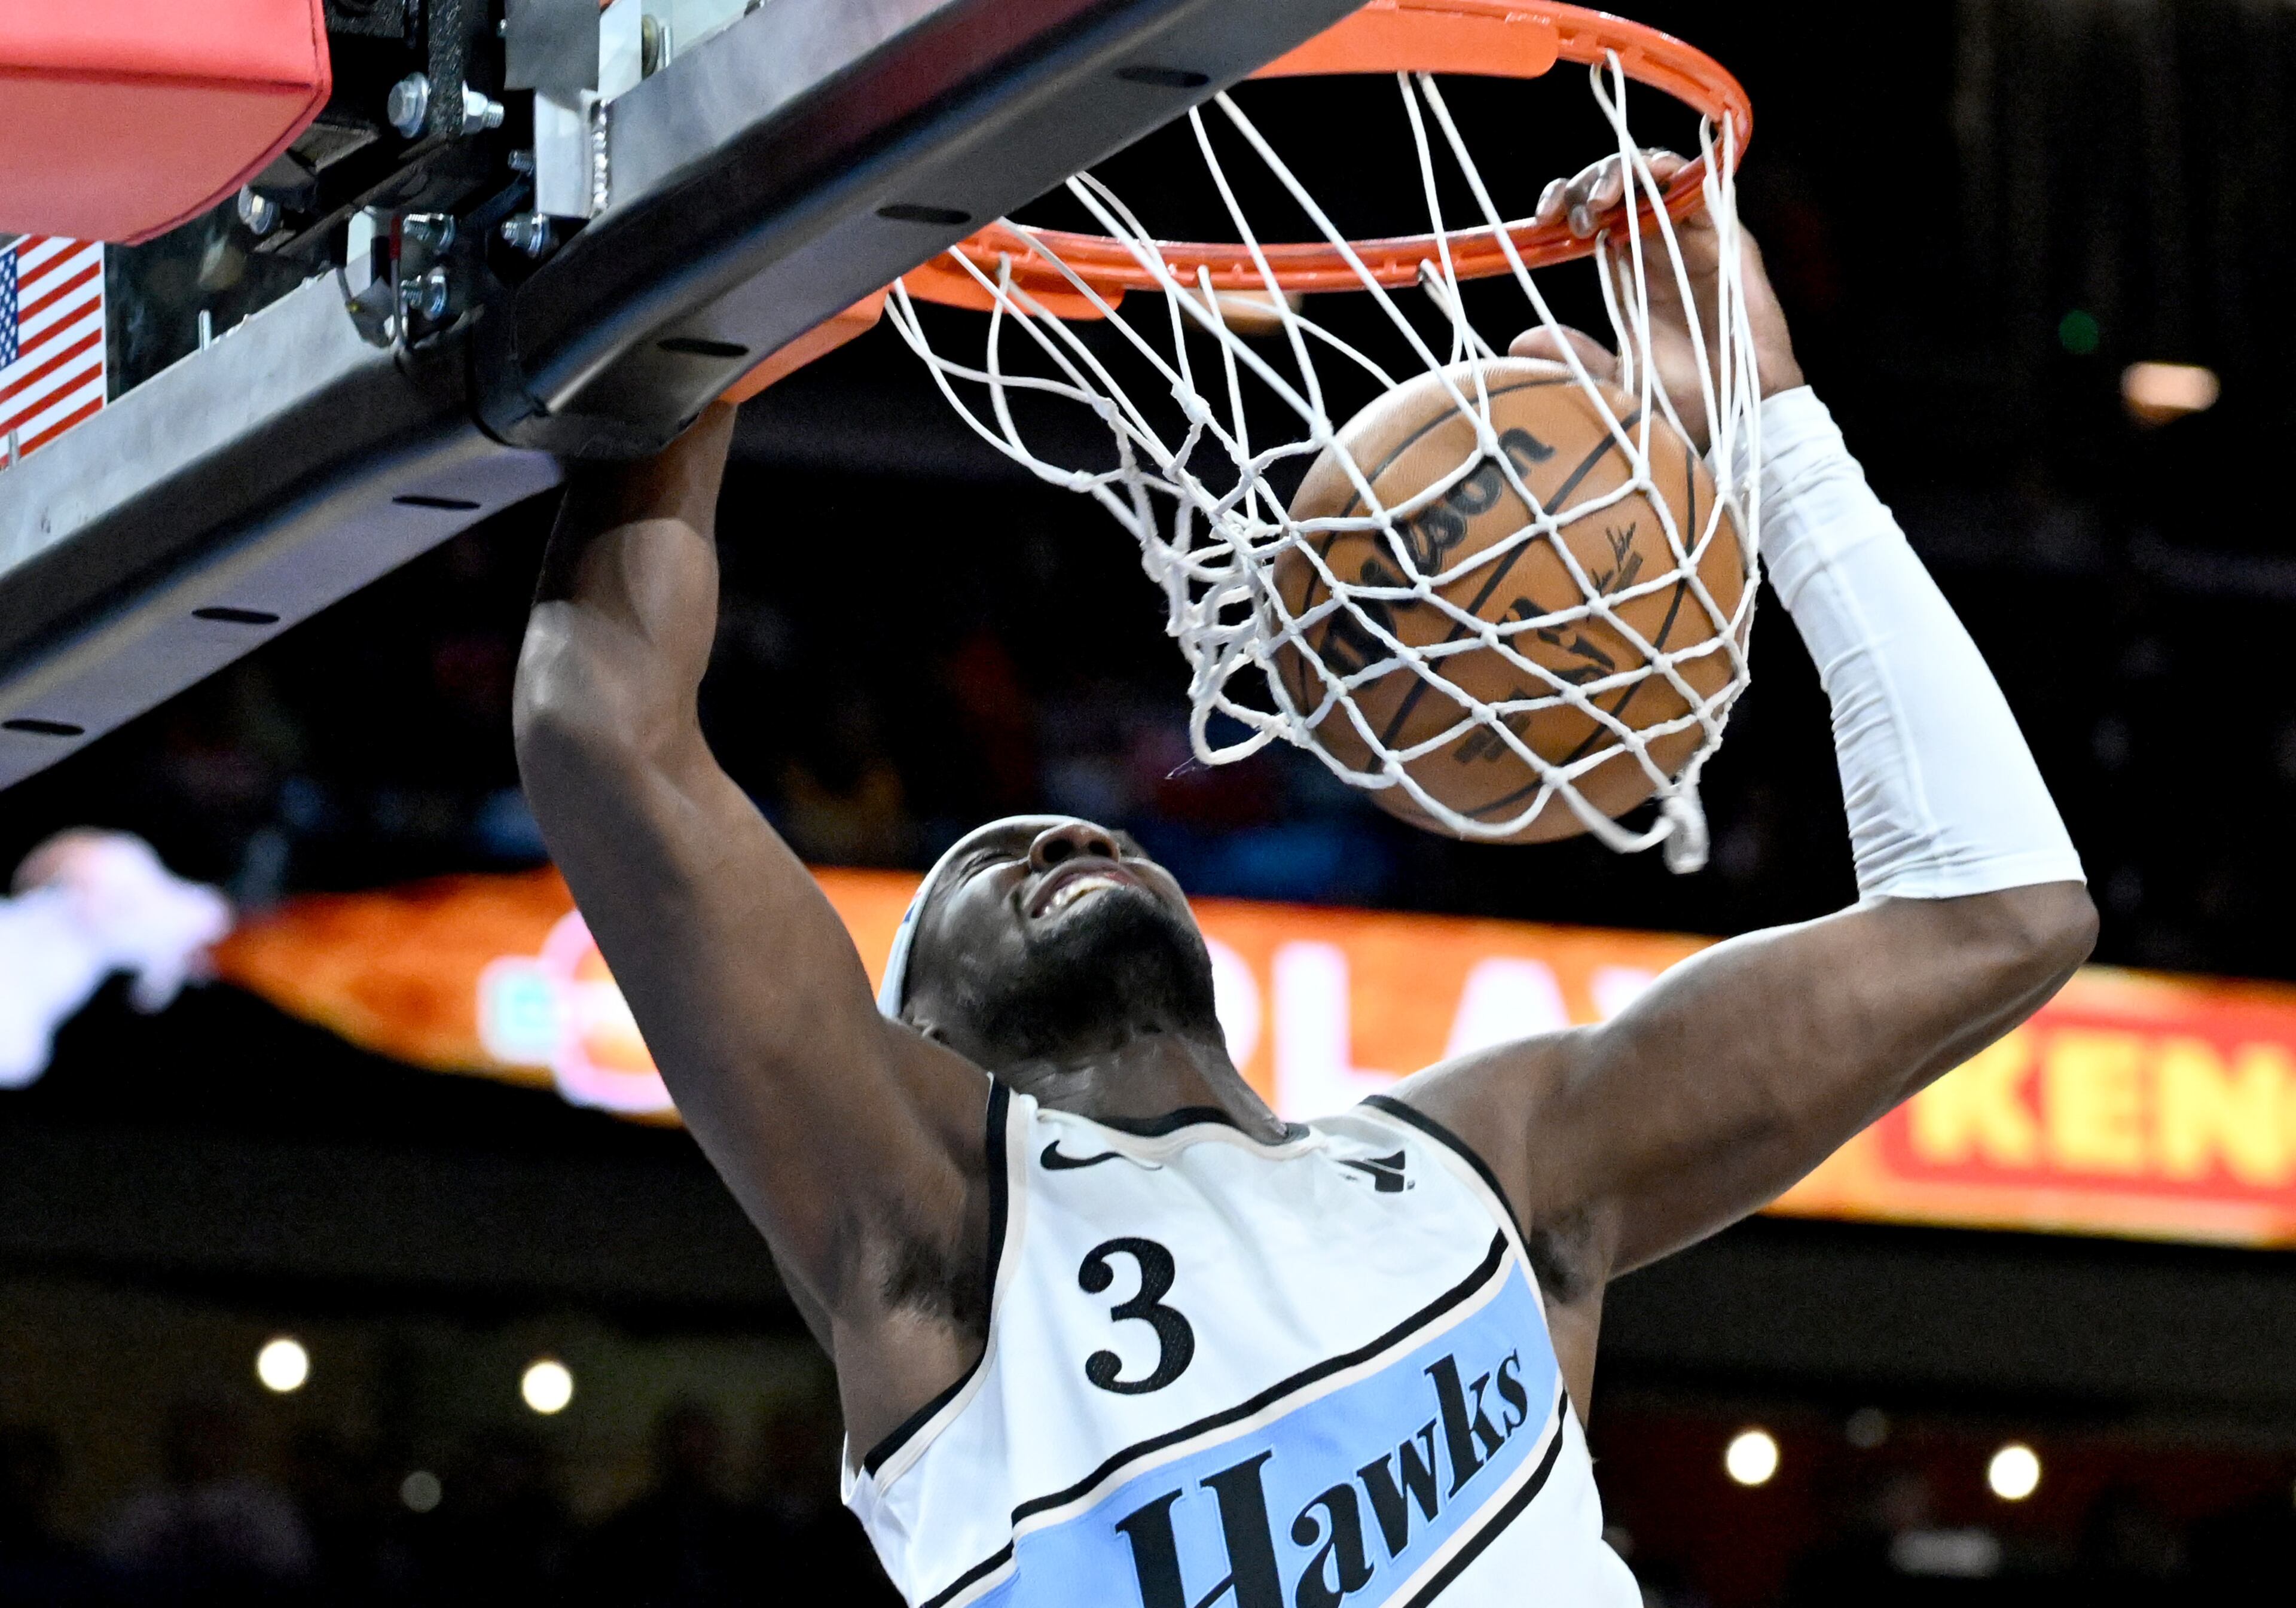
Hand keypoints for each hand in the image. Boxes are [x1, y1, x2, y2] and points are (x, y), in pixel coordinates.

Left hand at [1510, 150, 1802, 452]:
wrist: (1738, 414)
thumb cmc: (1684, 399)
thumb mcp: (1616, 376)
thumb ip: (1574, 355)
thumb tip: (1517, 343)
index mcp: (1631, 270)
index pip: (1595, 215)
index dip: (1567, 204)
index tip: (1541, 219)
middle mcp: (1660, 246)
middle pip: (1620, 187)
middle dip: (1586, 184)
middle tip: (1562, 211)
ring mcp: (1694, 238)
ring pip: (1656, 177)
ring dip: (1622, 172)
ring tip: (1598, 201)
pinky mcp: (1727, 238)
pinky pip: (1703, 186)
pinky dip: (1673, 171)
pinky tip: (1645, 175)